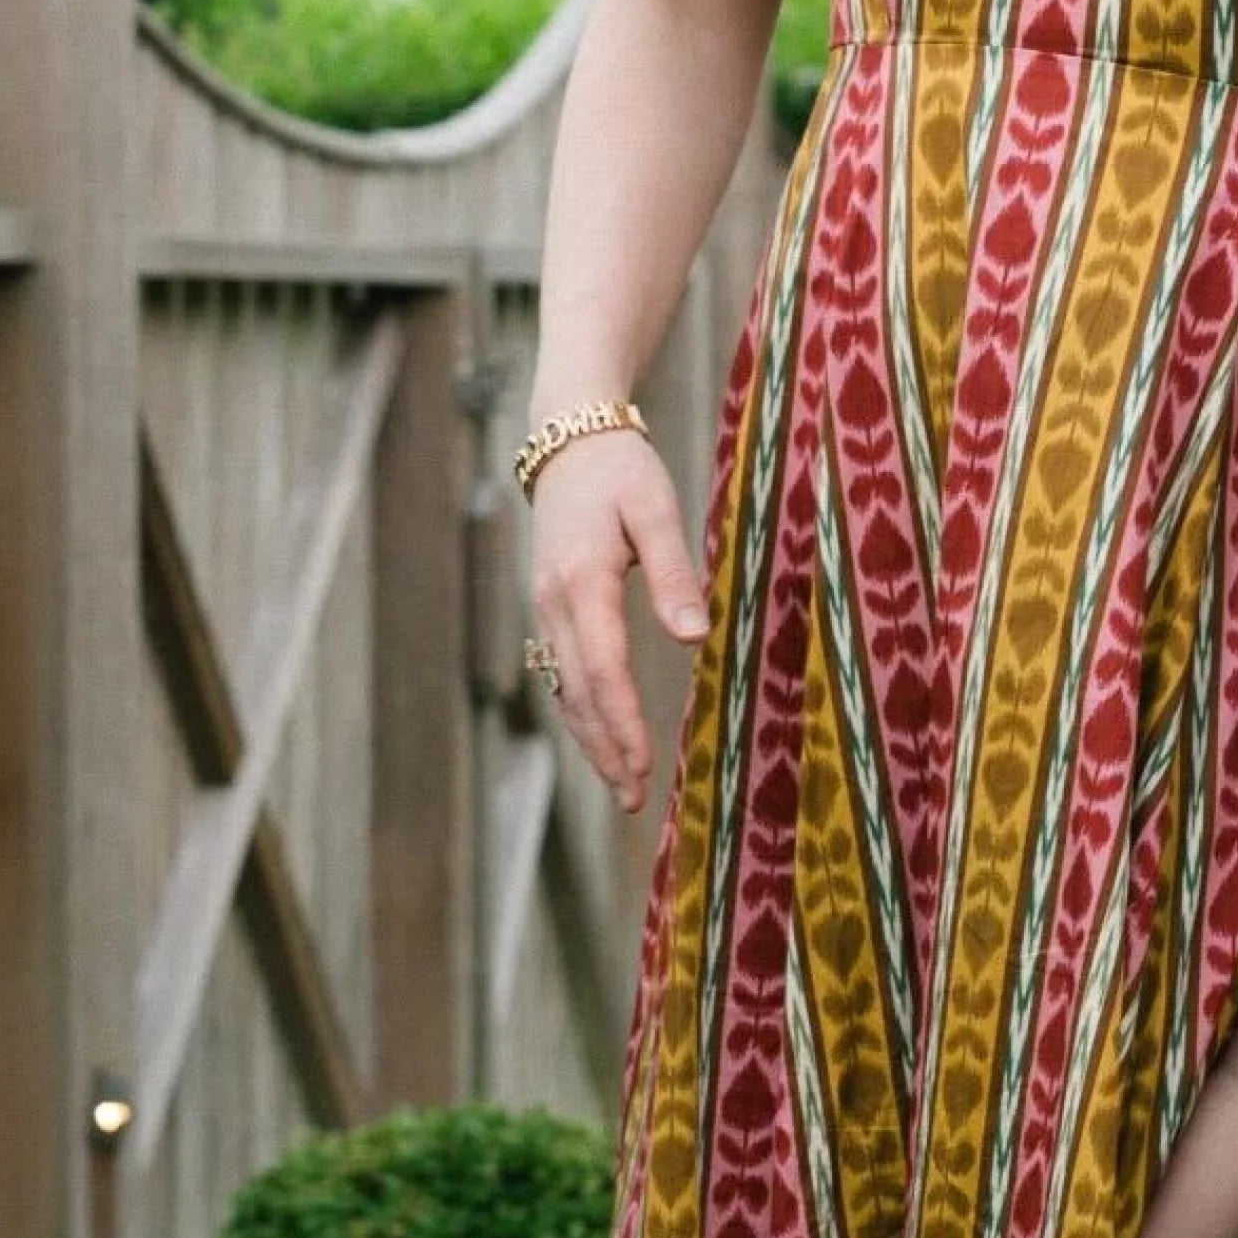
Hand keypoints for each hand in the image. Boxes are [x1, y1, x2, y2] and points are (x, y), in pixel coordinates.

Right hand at [526, 424, 707, 811]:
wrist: (568, 438)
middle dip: (607, 748)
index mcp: (582, 581)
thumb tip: (692, 636)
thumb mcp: (656, 510)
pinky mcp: (549, 607)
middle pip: (578, 692)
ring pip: (564, 688)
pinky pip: (561, 671)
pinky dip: (580, 711)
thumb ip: (675, 572)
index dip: (623, 722)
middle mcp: (554, 602)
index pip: (603, 668)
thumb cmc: (621, 471)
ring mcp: (545, 607)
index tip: (645, 764)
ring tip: (622, 786)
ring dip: (591, 739)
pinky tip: (601, 740)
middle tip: (635, 799)